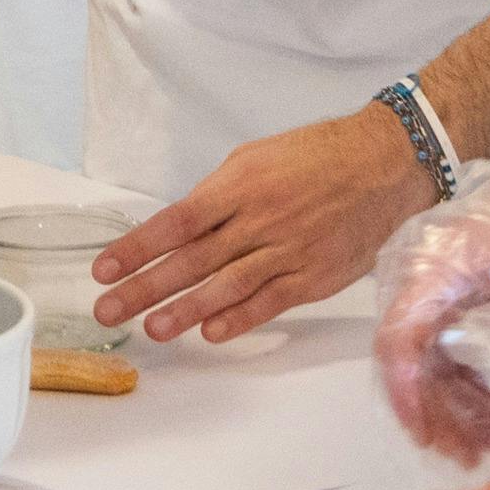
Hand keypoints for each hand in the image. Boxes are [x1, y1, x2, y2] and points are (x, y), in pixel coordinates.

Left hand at [96, 106, 434, 343]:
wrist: (384, 163)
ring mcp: (288, 251)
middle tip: (108, 309)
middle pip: (192, 260)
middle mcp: (259, 219)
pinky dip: (239, 319)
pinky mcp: (314, 277)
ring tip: (152, 329)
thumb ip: (220, 196)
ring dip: (185, 311)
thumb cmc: (316, 155)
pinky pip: (269, 302)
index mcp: (239, 184)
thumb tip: (182, 230)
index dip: (137, 248)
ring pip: (227, 287)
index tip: (104, 269)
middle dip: (145, 287)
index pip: (175, 222)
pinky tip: (210, 333)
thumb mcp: (257, 157)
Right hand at [370, 131, 489, 465]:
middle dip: (442, 414)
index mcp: (433, 267)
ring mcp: (436, 291)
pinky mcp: (454, 300)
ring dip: (461, 407)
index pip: (399, 340)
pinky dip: (473, 384)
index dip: (408, 394)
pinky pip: (451, 351)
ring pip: (433, 363)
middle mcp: (421, 280)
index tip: (428, 436)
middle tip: (475, 456)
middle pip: (414, 361)